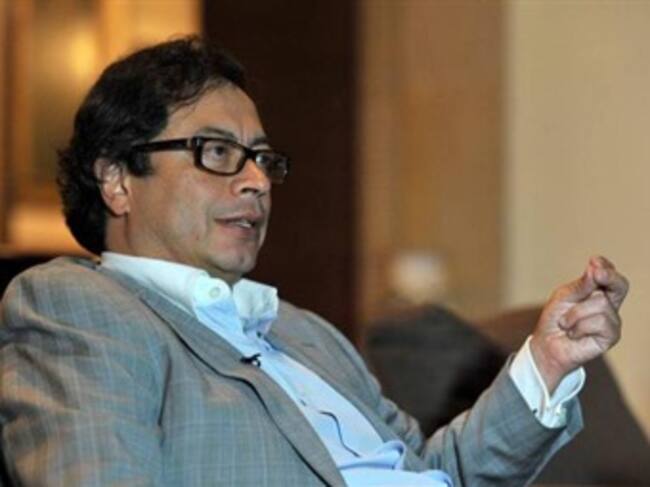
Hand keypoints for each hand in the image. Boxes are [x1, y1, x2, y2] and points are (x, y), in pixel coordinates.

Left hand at [530, 256, 628, 392]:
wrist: (547, 345)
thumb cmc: (555, 319)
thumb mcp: (564, 296)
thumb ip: (581, 285)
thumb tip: (595, 269)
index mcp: (598, 292)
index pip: (610, 276)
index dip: (606, 267)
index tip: (594, 262)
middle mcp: (609, 305)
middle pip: (619, 284)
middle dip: (607, 277)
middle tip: (597, 274)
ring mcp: (612, 320)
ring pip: (601, 303)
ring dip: (575, 313)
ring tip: (566, 324)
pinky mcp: (611, 336)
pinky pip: (599, 321)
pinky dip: (579, 326)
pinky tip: (574, 334)